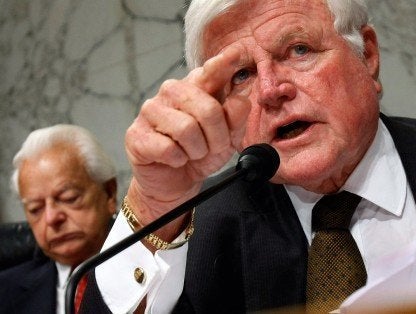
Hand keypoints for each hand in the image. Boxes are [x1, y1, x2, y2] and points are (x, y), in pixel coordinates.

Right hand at [124, 47, 250, 240]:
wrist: (177, 183)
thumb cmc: (201, 154)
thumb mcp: (227, 137)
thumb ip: (236, 117)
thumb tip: (241, 98)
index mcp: (197, 87)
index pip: (212, 71)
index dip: (223, 63)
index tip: (236, 53)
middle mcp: (172, 92)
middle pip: (207, 108)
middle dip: (217, 136)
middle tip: (213, 147)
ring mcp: (151, 110)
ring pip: (187, 129)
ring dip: (197, 150)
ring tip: (192, 153)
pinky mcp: (136, 135)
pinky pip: (168, 149)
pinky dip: (178, 160)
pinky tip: (174, 159)